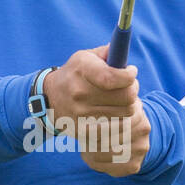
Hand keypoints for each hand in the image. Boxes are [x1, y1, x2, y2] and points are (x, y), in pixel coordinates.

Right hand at [44, 45, 149, 176]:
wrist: (51, 99)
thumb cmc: (75, 74)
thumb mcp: (85, 57)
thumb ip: (107, 53)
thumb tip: (123, 53)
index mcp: (81, 70)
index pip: (112, 77)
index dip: (129, 76)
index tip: (132, 72)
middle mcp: (80, 93)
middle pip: (126, 97)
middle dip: (133, 89)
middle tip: (130, 86)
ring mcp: (82, 115)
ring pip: (126, 114)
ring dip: (130, 106)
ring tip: (123, 100)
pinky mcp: (86, 131)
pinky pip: (118, 128)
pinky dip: (123, 120)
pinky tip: (117, 113)